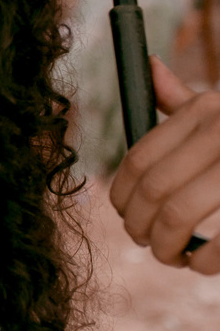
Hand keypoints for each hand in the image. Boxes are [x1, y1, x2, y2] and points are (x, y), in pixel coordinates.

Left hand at [110, 57, 219, 271]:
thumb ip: (187, 103)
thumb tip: (152, 66)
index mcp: (208, 110)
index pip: (139, 159)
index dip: (123, 198)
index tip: (127, 217)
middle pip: (153, 190)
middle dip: (140, 228)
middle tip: (147, 244)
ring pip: (177, 215)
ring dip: (166, 247)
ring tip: (173, 256)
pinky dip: (204, 260)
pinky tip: (203, 264)